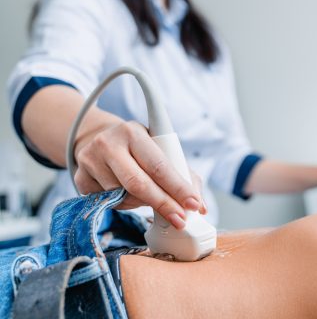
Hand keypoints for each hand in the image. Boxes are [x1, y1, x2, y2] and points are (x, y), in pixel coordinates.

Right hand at [73, 121, 206, 229]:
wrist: (99, 139)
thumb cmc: (139, 149)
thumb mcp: (159, 149)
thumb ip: (183, 174)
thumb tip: (200, 206)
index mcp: (133, 132)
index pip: (159, 165)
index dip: (178, 188)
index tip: (193, 204)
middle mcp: (108, 144)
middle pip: (139, 184)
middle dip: (164, 204)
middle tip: (180, 220)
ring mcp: (90, 162)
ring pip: (124, 196)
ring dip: (143, 203)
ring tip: (148, 194)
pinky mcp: (80, 179)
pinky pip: (109, 203)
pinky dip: (125, 204)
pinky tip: (128, 193)